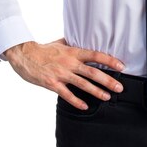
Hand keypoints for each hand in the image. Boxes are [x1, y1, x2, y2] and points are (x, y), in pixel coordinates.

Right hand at [4, 38, 124, 109]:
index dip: (109, 60)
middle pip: (93, 72)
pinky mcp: (52, 84)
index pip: (95, 55)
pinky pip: (67, 94)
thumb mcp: (61, 43)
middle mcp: (70, 62)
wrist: (25, 55)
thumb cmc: (44, 49)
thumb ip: (73, 44)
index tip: (121, 66)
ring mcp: (61, 73)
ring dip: (97, 91)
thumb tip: (82, 39)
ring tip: (107, 97)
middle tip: (119, 87)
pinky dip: (77, 101)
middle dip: (108, 81)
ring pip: (83, 84)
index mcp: (73, 52)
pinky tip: (86, 106)